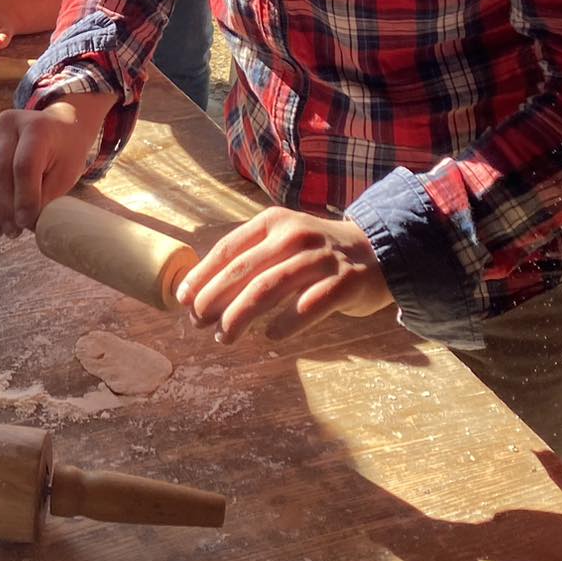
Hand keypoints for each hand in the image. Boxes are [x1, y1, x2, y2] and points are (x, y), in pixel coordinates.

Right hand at [0, 96, 109, 235]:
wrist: (60, 126)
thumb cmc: (66, 152)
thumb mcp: (66, 173)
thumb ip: (45, 196)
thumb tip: (25, 225)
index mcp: (36, 128)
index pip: (24, 166)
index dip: (22, 198)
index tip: (25, 224)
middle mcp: (9, 124)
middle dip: (3, 207)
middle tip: (12, 233)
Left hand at [177, 208, 393, 342]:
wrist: (379, 251)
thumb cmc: (318, 254)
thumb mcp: (284, 241)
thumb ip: (251, 258)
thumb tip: (201, 290)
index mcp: (274, 223)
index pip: (228, 249)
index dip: (202, 276)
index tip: (182, 299)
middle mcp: (295, 236)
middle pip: (243, 272)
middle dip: (213, 300)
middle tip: (197, 324)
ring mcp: (320, 259)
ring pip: (268, 289)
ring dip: (240, 317)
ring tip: (224, 338)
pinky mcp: (344, 282)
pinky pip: (307, 307)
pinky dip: (284, 324)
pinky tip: (269, 337)